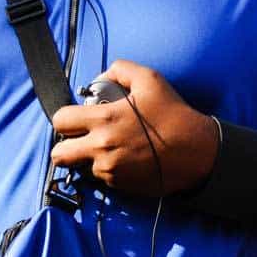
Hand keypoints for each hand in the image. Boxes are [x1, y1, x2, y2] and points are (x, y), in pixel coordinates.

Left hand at [50, 59, 218, 196]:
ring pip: (81, 166)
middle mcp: (101, 148)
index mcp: (104, 121)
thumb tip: (101, 77)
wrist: (198, 153)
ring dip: (89, 158)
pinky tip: (125, 157)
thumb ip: (119, 70)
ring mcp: (109, 170)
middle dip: (64, 145)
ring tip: (110, 146)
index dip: (65, 118)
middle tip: (79, 138)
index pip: (60, 121)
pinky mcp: (120, 186)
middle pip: (58, 155)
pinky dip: (107, 169)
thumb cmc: (174, 115)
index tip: (76, 117)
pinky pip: (102, 178)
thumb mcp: (149, 79)